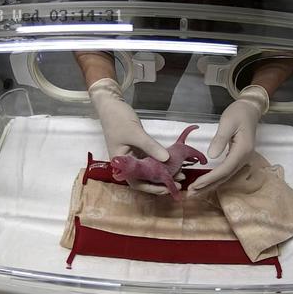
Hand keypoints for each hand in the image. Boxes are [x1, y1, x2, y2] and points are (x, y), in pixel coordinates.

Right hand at [88, 78, 182, 194]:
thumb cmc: (118, 119)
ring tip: (180, 173)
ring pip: (149, 169)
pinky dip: (161, 162)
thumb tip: (167, 159)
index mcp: (121, 164)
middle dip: (161, 181)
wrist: (111, 105)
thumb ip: (151, 147)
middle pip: (144, 178)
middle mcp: (127, 163)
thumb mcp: (136, 133)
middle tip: (179, 181)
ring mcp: (133, 156)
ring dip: (163, 172)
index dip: (152, 188)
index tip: (167, 189)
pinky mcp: (138, 149)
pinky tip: (173, 163)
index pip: (137, 182)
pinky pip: (151, 159)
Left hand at [187, 85, 268, 196]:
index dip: (209, 179)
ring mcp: (242, 159)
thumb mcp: (227, 123)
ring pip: (225, 177)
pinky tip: (205, 183)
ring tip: (195, 193)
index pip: (224, 169)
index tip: (195, 185)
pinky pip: (225, 172)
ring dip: (210, 186)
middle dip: (207, 187)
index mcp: (242, 150)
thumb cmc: (238, 113)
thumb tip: (211, 156)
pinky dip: (214, 179)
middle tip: (191, 195)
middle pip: (224, 177)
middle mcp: (244, 158)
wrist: (249, 110)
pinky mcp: (237, 158)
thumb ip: (220, 139)